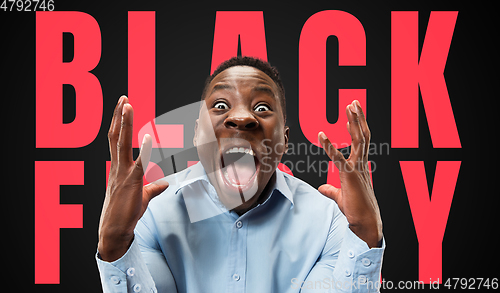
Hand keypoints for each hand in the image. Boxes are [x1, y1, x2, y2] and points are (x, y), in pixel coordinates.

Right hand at [98, 96, 168, 260]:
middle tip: (124, 98)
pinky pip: (139, 164)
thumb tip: (164, 182)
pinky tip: (147, 137)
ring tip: (128, 105)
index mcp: (117, 168)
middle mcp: (117, 167)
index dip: (119, 123)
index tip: (122, 107)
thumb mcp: (142, 196)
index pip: (116, 140)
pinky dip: (143, 150)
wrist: (115, 230)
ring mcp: (123, 174)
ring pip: (122, 144)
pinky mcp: (132, 183)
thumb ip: (153, 187)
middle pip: (116, 136)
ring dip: (126, 123)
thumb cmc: (126, 213)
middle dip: (120, 116)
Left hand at [318, 100, 381, 247]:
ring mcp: (357, 168)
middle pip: (362, 135)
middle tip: (354, 102)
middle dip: (358, 118)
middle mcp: (361, 164)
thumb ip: (331, 189)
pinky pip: (338, 157)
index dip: (357, 126)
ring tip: (350, 107)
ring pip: (358, 140)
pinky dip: (329, 145)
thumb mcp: (340, 196)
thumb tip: (322, 187)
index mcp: (360, 166)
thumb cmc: (356, 210)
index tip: (353, 114)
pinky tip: (321, 134)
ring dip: (353, 122)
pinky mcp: (349, 176)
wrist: (365, 223)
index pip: (361, 141)